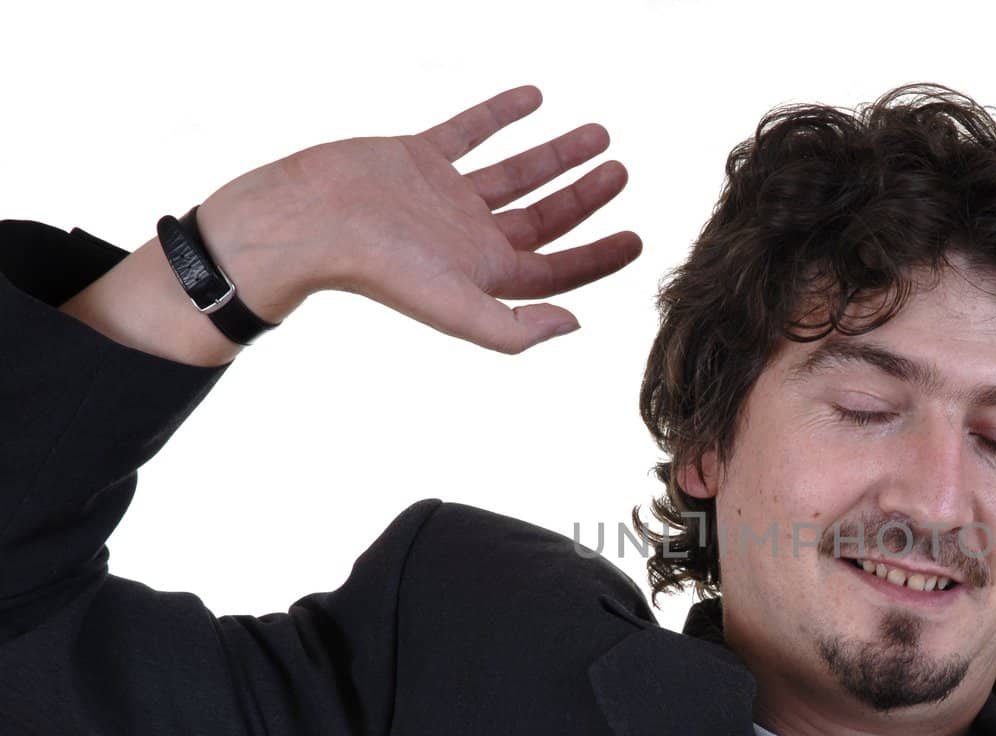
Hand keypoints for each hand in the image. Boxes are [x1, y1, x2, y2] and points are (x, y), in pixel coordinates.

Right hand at [201, 85, 641, 353]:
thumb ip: (516, 328)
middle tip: (621, 173)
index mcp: (483, 275)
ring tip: (598, 135)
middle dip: (585, 198)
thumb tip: (575, 324)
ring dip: (556, 155)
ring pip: (515, 172)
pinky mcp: (417, 158)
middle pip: (544, 219)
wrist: (308, 220)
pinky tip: (532, 98)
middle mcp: (469, 237)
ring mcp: (443, 196)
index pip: (557, 269)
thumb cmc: (378, 270)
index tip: (637, 238)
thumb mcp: (457, 308)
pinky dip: (500, 114)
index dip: (599, 256)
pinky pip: (469, 131)